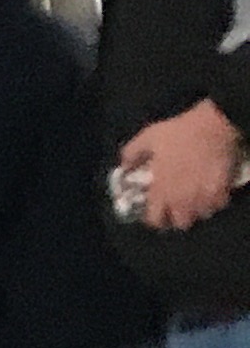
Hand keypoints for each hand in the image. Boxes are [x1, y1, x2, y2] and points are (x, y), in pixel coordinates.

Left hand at [124, 101, 243, 230]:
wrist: (213, 125)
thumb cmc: (179, 132)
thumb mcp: (148, 138)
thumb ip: (132, 154)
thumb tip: (124, 166)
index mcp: (161, 191)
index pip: (155, 220)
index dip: (155, 218)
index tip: (157, 211)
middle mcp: (181, 200)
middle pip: (181, 223)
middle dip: (179, 216)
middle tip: (180, 205)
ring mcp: (203, 197)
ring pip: (201, 215)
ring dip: (199, 209)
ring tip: (196, 198)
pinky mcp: (222, 190)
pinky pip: (219, 204)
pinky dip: (216, 200)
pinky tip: (213, 191)